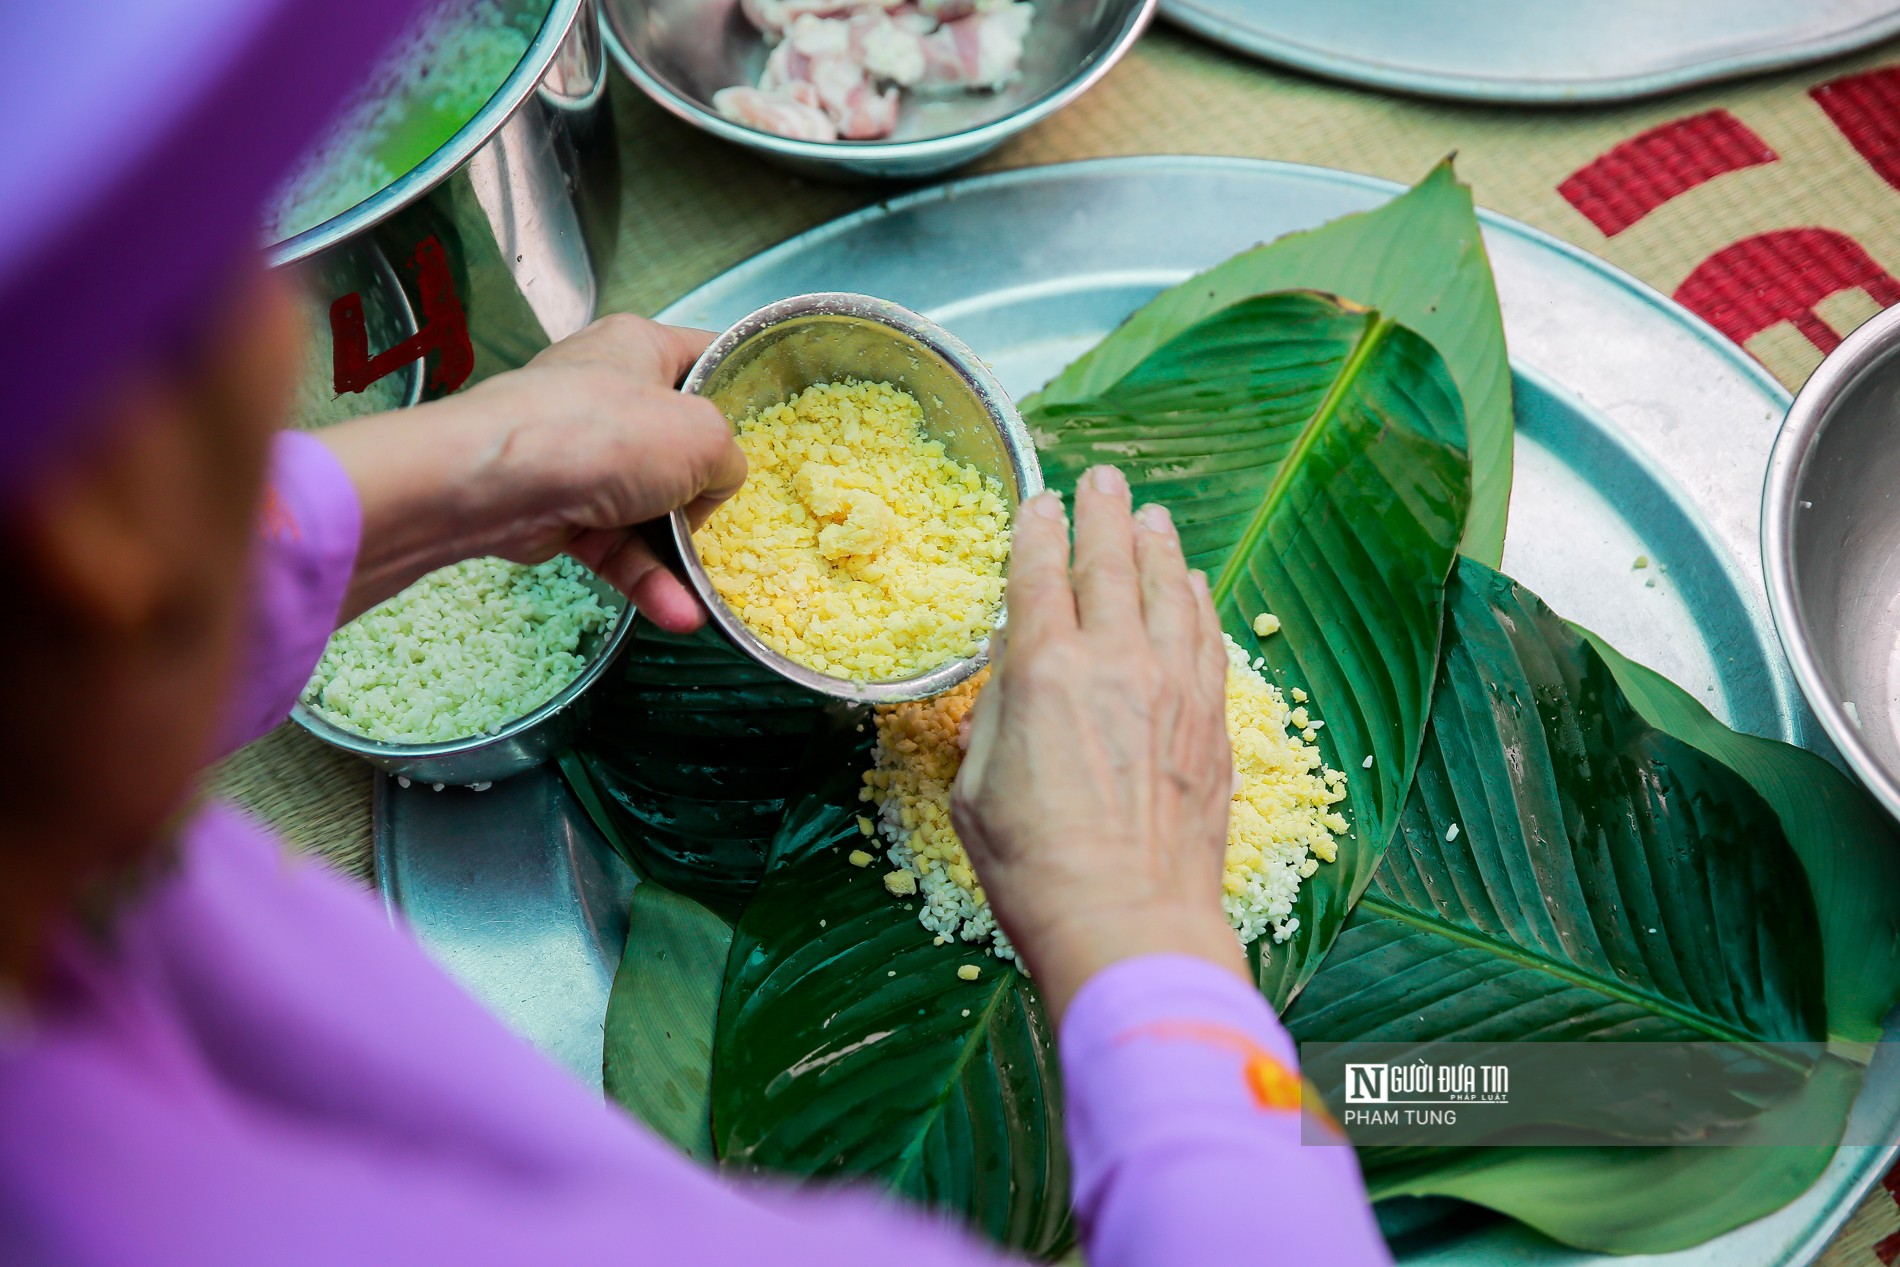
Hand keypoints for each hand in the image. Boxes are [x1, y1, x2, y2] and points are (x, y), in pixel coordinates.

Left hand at [318, 314, 745, 630]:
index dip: (744, 384)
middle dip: (708, 489)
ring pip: (648, 506)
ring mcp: (581, 454)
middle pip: (678, 442)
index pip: (706, 355)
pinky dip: (644, 577)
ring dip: (678, 555)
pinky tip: (678, 612)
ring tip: (707, 594)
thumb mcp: (702, 437)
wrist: (493, 484)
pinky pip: (616, 545)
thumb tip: (710, 489)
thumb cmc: (602, 435)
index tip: (778, 422)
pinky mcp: (561, 509)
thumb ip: (729, 460)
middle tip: (740, 516)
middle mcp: (608, 395)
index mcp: (640, 348)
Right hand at [951, 465, 1245, 1022]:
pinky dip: (1198, 602)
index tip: (1039, 502)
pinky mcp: (1212, 721)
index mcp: (1044, 672)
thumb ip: (993, 719)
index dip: (1037, 530)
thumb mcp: (977, 790)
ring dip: (1158, 547)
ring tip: (1153, 517)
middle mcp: (1115, 662)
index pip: (1039, 575)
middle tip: (1104, 479)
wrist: (1130, 921)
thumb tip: (1011, 684)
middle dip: (1104, 514)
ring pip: (1169, 590)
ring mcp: (1173, 688)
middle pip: (1112, 564)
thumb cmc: (1039, 869)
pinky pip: (1207, 638)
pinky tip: (1193, 585)